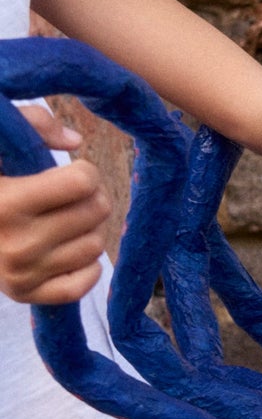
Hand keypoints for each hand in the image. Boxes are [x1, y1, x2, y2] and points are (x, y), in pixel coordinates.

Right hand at [0, 107, 110, 303]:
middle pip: (96, 211)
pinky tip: (67, 249)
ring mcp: (21, 274)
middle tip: (73, 196)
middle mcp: (16, 243)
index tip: (71, 173)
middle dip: (92, 197)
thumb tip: (75, 142)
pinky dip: (85, 267)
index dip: (84, 172)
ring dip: (88, 230)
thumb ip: (32, 123)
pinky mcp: (25, 295)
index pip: (83, 182)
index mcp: (6, 202)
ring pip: (95, 246)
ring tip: (65, 220)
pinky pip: (83, 285)